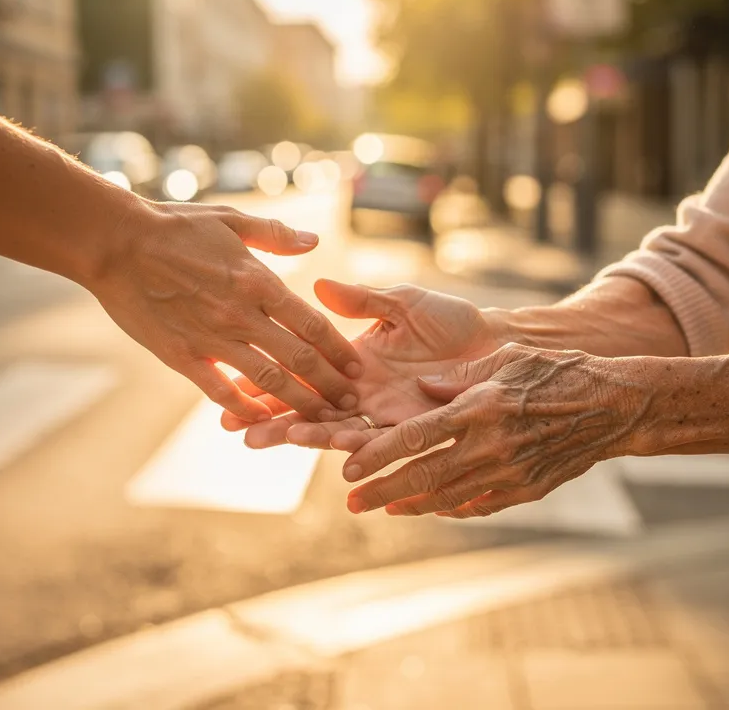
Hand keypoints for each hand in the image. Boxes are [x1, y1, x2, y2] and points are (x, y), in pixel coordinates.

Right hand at [87, 201, 362, 422]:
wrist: (115, 243)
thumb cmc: (174, 226)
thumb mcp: (231, 219)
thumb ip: (276, 235)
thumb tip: (314, 242)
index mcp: (258, 281)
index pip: (312, 324)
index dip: (339, 350)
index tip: (357, 369)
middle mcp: (241, 314)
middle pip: (299, 359)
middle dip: (330, 386)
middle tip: (352, 405)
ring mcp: (211, 338)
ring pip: (268, 381)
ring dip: (299, 403)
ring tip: (321, 420)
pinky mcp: (181, 356)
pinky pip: (219, 390)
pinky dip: (243, 408)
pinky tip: (259, 420)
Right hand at [220, 280, 503, 447]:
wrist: (498, 346)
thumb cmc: (452, 320)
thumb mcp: (403, 303)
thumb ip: (362, 300)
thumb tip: (318, 283)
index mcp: (353, 360)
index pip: (301, 371)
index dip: (268, 379)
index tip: (233, 382)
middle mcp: (361, 392)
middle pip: (307, 408)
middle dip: (269, 417)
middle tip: (230, 425)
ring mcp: (384, 413)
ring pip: (333, 429)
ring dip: (298, 433)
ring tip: (262, 437)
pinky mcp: (412, 427)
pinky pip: (377, 439)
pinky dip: (349, 443)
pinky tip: (323, 445)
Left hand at [338, 344, 654, 517]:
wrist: (614, 406)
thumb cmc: (557, 371)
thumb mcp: (505, 360)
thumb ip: (458, 378)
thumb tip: (420, 390)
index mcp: (480, 408)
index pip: (415, 437)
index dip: (378, 455)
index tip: (348, 468)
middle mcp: (491, 445)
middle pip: (424, 476)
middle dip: (382, 491)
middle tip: (352, 503)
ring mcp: (509, 472)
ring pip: (448, 497)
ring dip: (410, 505)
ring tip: (383, 508)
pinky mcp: (526, 490)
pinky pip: (479, 505)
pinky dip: (450, 508)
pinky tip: (430, 508)